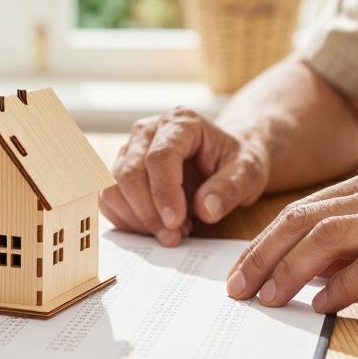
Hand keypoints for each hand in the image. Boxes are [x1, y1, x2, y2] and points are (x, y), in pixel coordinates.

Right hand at [101, 107, 269, 245]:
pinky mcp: (119, 172)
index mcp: (180, 122)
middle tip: (175, 236)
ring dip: (138, 220)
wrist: (224, 160)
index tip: (176, 222)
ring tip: (172, 231)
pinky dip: (129, 222)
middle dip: (149, 213)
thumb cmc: (234, 162)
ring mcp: (128, 151)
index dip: (163, 192)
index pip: (159, 156)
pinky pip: (109, 201)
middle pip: (129, 174)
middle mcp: (147, 131)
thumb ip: (229, 189)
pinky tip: (157, 227)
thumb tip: (207, 210)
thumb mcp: (248, 173)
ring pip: (113, 188)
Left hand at [226, 169, 357, 313]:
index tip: (237, 273)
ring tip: (271, 298)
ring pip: (329, 238)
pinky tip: (323, 305)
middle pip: (303, 220)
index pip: (299, 211)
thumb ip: (351, 243)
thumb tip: (298, 270)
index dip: (261, 243)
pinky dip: (341, 287)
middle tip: (239, 289)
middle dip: (263, 256)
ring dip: (292, 271)